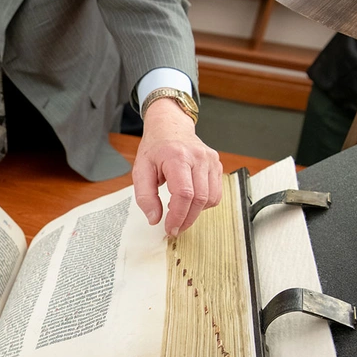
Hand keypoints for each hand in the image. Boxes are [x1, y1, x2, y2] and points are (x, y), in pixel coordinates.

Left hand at [133, 98, 221, 236]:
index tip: (169, 228)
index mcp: (177, 157)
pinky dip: (204, 203)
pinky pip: (215, 192)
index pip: (184, 193)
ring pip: (211, 198)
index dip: (178, 216)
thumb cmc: (155, 148)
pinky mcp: (216, 164)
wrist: (170, 127)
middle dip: (186, 219)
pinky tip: (190, 202)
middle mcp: (198, 157)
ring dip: (196, 213)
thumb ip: (145, 196)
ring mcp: (210, 160)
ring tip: (180, 214)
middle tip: (174, 229)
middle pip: (199, 199)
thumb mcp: (140, 170)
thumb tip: (155, 218)